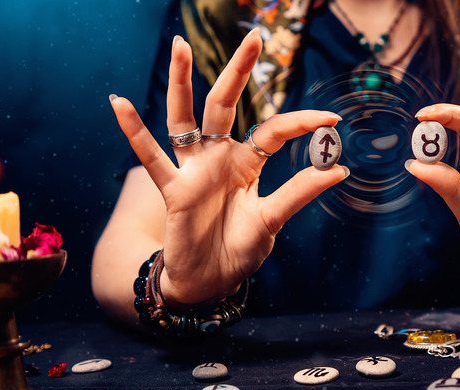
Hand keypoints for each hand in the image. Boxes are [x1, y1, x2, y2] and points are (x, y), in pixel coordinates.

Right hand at [108, 30, 348, 306]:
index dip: (301, 123)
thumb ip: (299, 192)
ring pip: (184, 118)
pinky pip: (150, 157)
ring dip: (180, 82)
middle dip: (238, 72)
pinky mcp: (172, 189)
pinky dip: (134, 131)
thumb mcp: (272, 220)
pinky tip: (119, 102)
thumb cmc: (238, 250)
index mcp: (247, 164)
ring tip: (179, 46)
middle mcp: (219, 159)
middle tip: (255, 38)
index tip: (332, 120)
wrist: (208, 282)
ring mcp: (193, 170)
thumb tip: (340, 169)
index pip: (273, 131)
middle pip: (226, 105)